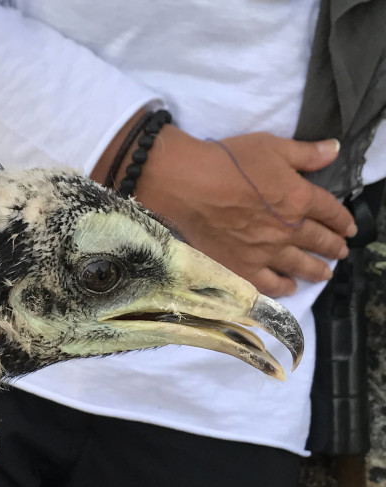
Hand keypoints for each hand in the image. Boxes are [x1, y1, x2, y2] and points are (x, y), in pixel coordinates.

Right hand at [92, 118, 355, 296]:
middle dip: (334, 247)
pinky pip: (270, 284)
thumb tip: (334, 150)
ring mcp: (266, 252)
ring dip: (316, 270)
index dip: (343, 220)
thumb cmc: (229, 161)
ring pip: (300, 266)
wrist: (189, 185)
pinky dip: (283, 287)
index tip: (349, 228)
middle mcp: (289, 230)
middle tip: (340, 252)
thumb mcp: (271, 146)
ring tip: (324, 273)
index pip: (331, 211)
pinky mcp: (243, 266)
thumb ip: (305, 153)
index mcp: (300, 198)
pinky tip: (289, 287)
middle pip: (320, 241)